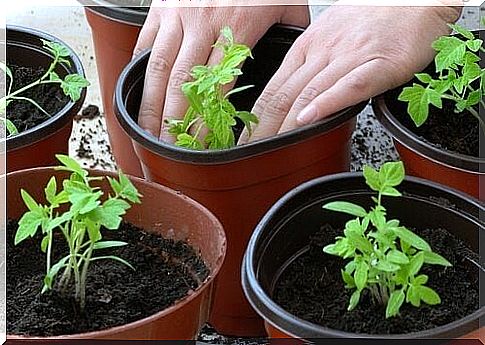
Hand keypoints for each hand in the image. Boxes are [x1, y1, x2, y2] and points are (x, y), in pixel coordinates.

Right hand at [133, 2, 309, 141]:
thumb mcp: (289, 4)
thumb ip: (294, 36)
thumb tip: (299, 62)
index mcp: (237, 29)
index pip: (218, 87)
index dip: (208, 120)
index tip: (203, 144)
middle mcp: (204, 25)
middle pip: (181, 85)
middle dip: (172, 122)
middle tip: (169, 148)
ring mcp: (178, 15)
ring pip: (158, 68)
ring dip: (150, 105)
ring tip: (147, 131)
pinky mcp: (162, 7)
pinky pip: (146, 44)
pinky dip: (139, 71)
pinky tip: (138, 94)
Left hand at [239, 2, 460, 143]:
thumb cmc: (378, 15)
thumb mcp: (331, 35)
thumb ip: (312, 64)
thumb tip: (296, 94)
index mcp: (308, 47)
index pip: (272, 88)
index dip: (254, 118)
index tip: (244, 139)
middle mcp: (322, 52)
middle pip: (283, 95)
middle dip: (262, 128)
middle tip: (248, 152)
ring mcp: (349, 57)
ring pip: (308, 94)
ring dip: (285, 126)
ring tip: (270, 148)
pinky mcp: (380, 64)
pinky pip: (349, 85)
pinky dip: (326, 104)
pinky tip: (310, 120)